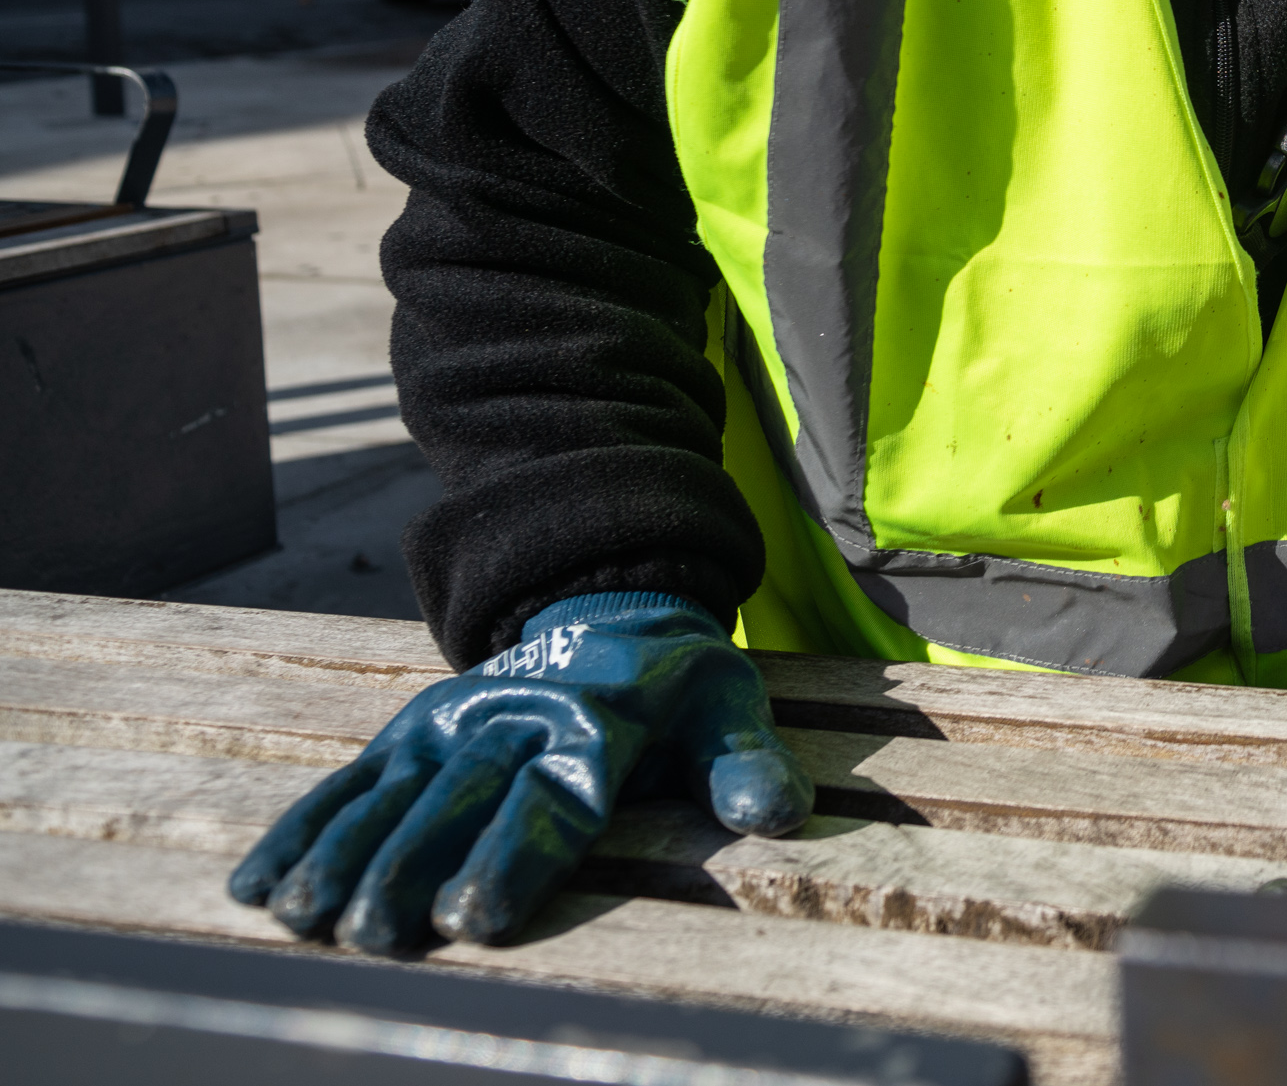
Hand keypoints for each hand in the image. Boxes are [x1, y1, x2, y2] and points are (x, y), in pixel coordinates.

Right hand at [229, 594, 811, 951]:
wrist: (611, 603)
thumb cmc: (677, 685)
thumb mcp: (728, 707)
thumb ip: (747, 763)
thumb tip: (778, 814)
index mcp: (597, 722)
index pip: (553, 800)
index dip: (513, 858)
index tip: (475, 917)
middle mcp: (514, 719)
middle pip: (457, 802)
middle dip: (411, 868)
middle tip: (377, 935)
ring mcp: (450, 722)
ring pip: (388, 794)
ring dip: (342, 856)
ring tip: (302, 918)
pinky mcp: (408, 729)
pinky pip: (347, 781)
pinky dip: (301, 831)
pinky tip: (256, 886)